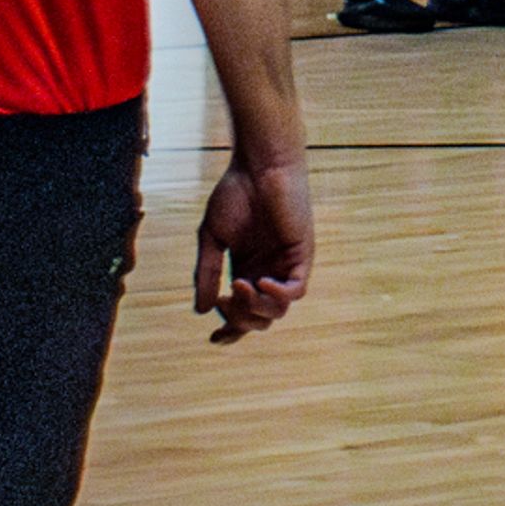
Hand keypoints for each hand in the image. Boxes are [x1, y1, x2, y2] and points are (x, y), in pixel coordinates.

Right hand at [194, 154, 313, 343]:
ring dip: (255, 308)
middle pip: (260, 318)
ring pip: (278, 310)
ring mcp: (285, 264)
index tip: (214, 339)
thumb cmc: (235, 194)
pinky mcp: (301, 254)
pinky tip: (259, 283)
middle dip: (240, 320)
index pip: (243, 311)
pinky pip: (296, 290)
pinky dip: (277, 295)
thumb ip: (208, 274)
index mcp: (246, 268)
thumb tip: (202, 312)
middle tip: (225, 300)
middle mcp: (267, 270)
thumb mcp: (213, 239)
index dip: (231, 330)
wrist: (258, 166)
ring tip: (239, 286)